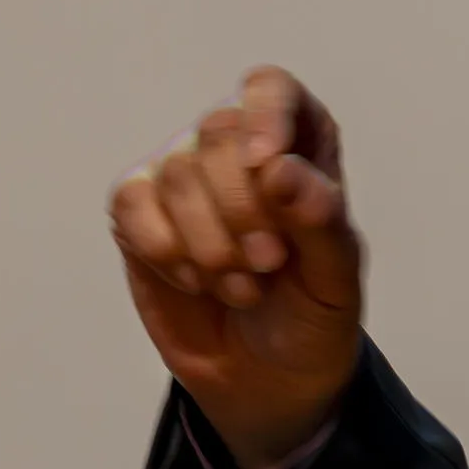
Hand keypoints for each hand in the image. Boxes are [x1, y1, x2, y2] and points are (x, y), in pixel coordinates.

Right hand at [110, 67, 365, 468]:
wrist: (268, 379)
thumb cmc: (312, 315)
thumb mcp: (337, 278)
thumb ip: (320, 219)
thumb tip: (277, 168)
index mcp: (299, 142)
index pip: (270, 89)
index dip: (265, 116)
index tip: (266, 165)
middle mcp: (236, 146)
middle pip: (219, 130)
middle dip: (241, 208)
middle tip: (267, 263)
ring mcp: (183, 174)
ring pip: (176, 171)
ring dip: (209, 243)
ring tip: (242, 285)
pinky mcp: (137, 212)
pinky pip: (131, 204)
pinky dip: (164, 250)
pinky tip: (196, 282)